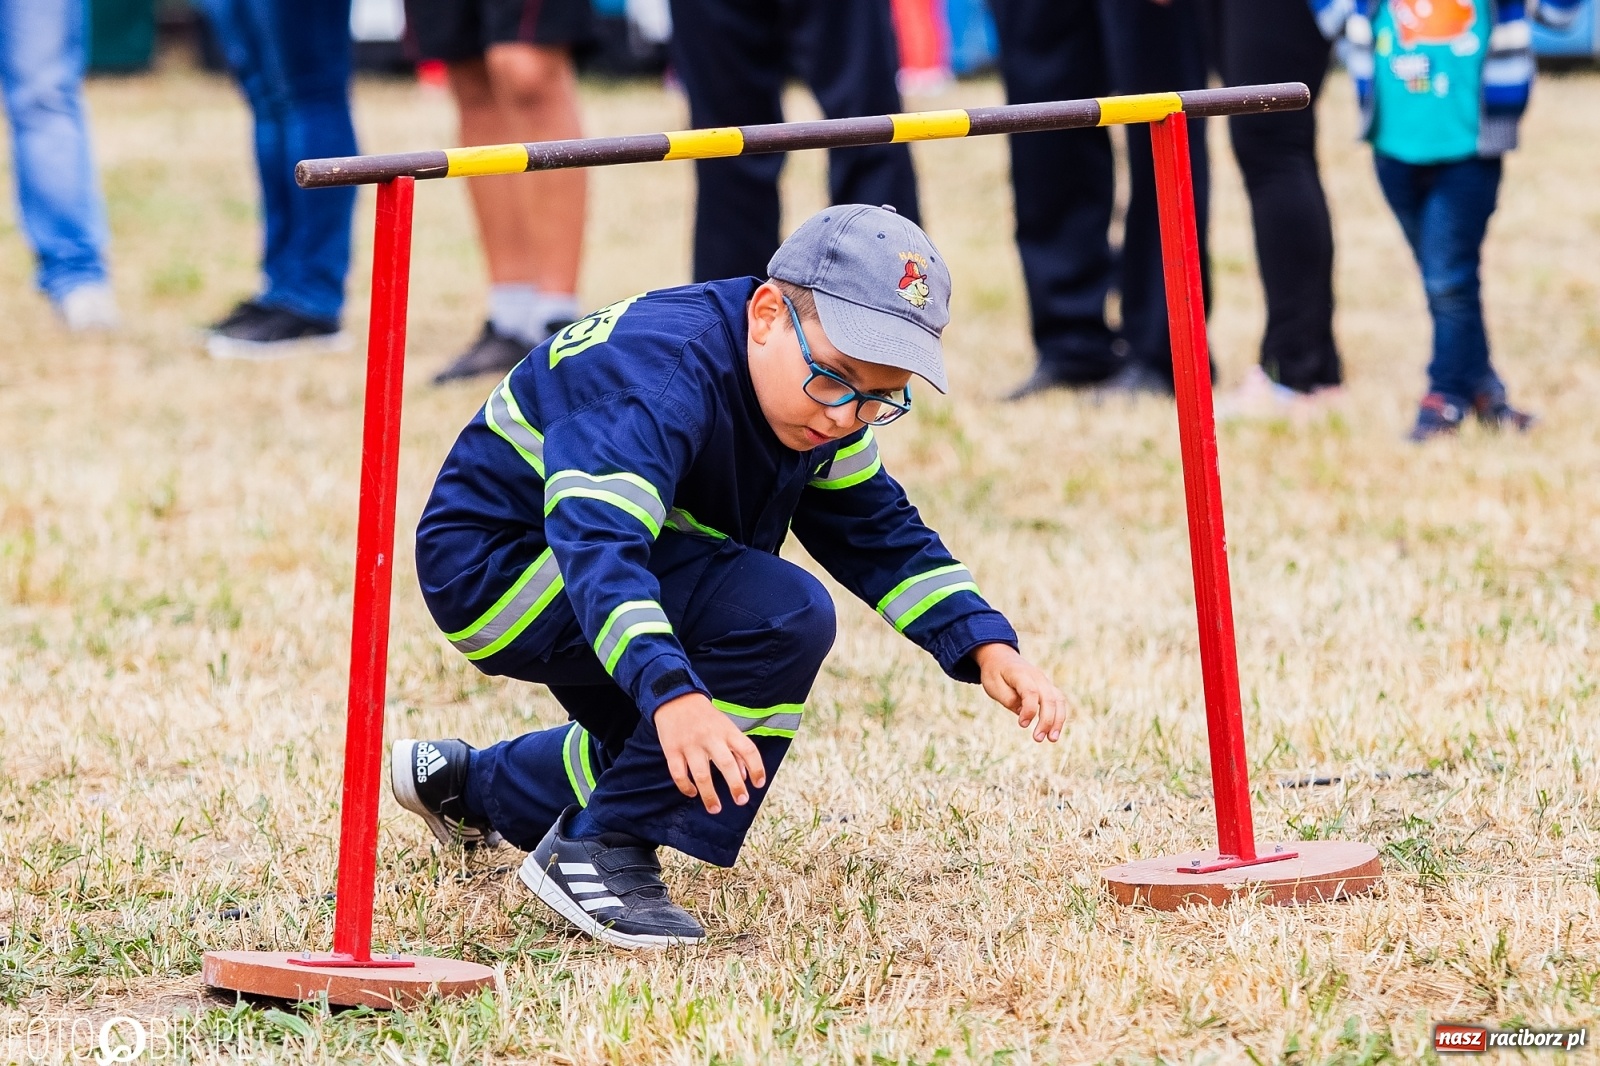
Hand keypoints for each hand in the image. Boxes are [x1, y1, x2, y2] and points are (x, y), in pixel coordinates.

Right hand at [654, 692, 766, 814]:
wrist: (676, 698)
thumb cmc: (706, 717)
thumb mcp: (726, 727)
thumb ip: (737, 750)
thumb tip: (744, 777)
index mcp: (727, 730)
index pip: (748, 749)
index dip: (757, 768)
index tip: (758, 784)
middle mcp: (710, 737)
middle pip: (726, 764)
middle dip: (735, 786)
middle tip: (741, 801)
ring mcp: (690, 744)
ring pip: (701, 774)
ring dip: (709, 795)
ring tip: (715, 809)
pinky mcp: (672, 750)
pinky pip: (679, 774)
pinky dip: (686, 787)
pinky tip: (692, 793)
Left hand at [973, 643, 1067, 742]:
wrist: (1001, 656)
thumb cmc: (995, 673)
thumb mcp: (993, 685)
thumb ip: (1008, 699)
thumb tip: (1023, 713)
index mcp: (1021, 674)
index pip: (1031, 693)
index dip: (1029, 710)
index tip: (1022, 725)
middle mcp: (1037, 677)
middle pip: (1049, 699)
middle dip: (1046, 721)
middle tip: (1037, 739)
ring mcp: (1045, 681)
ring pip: (1058, 700)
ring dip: (1057, 720)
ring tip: (1052, 739)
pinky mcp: (1048, 687)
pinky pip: (1059, 701)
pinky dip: (1059, 716)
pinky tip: (1054, 730)